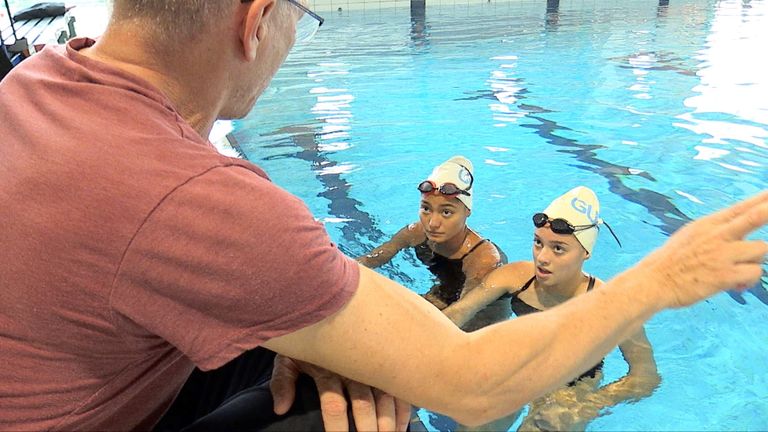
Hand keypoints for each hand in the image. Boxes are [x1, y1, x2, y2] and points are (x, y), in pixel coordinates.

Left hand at [270, 354, 410, 430]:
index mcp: (328, 369)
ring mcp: (371, 365)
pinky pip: (398, 387)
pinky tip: (401, 427)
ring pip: (385, 396)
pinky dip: (402, 408)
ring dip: (388, 421)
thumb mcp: (289, 357)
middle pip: (364, 404)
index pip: (334, 405)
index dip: (337, 428)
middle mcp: (353, 368)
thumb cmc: (307, 341)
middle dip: (368, 428)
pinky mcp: (385, 363)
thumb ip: (283, 382)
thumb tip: (280, 408)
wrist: (327, 308)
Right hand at [634, 190, 767, 308]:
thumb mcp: (690, 236)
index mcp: (708, 224)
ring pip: (761, 250)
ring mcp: (721, 255)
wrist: (653, 281)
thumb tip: (737, 232)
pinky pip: (754, 273)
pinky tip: (736, 286)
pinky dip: (748, 280)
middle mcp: (716, 235)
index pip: (741, 208)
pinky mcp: (724, 275)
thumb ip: (715, 232)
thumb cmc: (671, 261)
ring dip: (755, 260)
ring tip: (739, 271)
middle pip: (755, 217)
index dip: (762, 199)